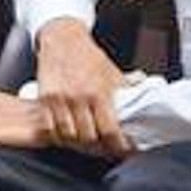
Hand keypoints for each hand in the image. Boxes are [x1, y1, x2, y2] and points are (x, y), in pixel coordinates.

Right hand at [31, 18, 128, 150]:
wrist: (62, 39)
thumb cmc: (88, 56)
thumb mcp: (112, 72)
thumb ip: (126, 90)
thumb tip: (145, 97)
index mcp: (100, 93)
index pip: (110, 131)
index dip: (118, 146)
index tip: (124, 150)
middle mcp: (79, 98)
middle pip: (88, 138)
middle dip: (98, 147)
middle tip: (105, 150)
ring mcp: (60, 100)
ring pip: (69, 136)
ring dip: (78, 144)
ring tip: (87, 145)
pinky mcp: (45, 99)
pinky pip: (51, 128)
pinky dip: (60, 136)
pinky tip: (68, 136)